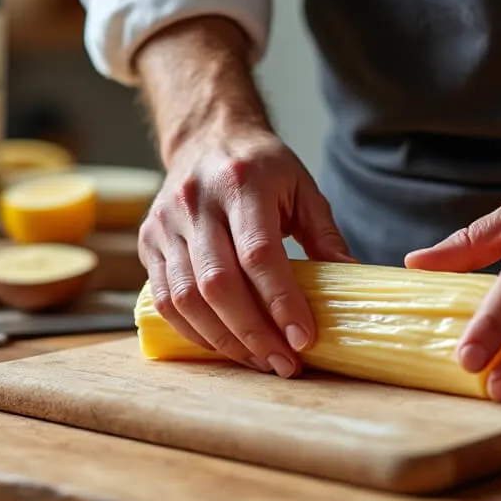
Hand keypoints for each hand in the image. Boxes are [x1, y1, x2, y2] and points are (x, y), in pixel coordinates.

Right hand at [139, 122, 354, 377]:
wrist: (207, 137)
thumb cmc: (262, 167)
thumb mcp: (302, 188)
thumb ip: (324, 235)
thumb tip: (352, 280)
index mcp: (240, 182)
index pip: (258, 253)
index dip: (281, 301)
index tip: (303, 338)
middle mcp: (195, 202)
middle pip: (217, 283)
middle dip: (253, 333)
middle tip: (284, 363)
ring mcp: (165, 223)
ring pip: (186, 298)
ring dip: (225, 340)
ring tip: (259, 361)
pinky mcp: (148, 241)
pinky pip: (166, 299)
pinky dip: (194, 331)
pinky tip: (225, 345)